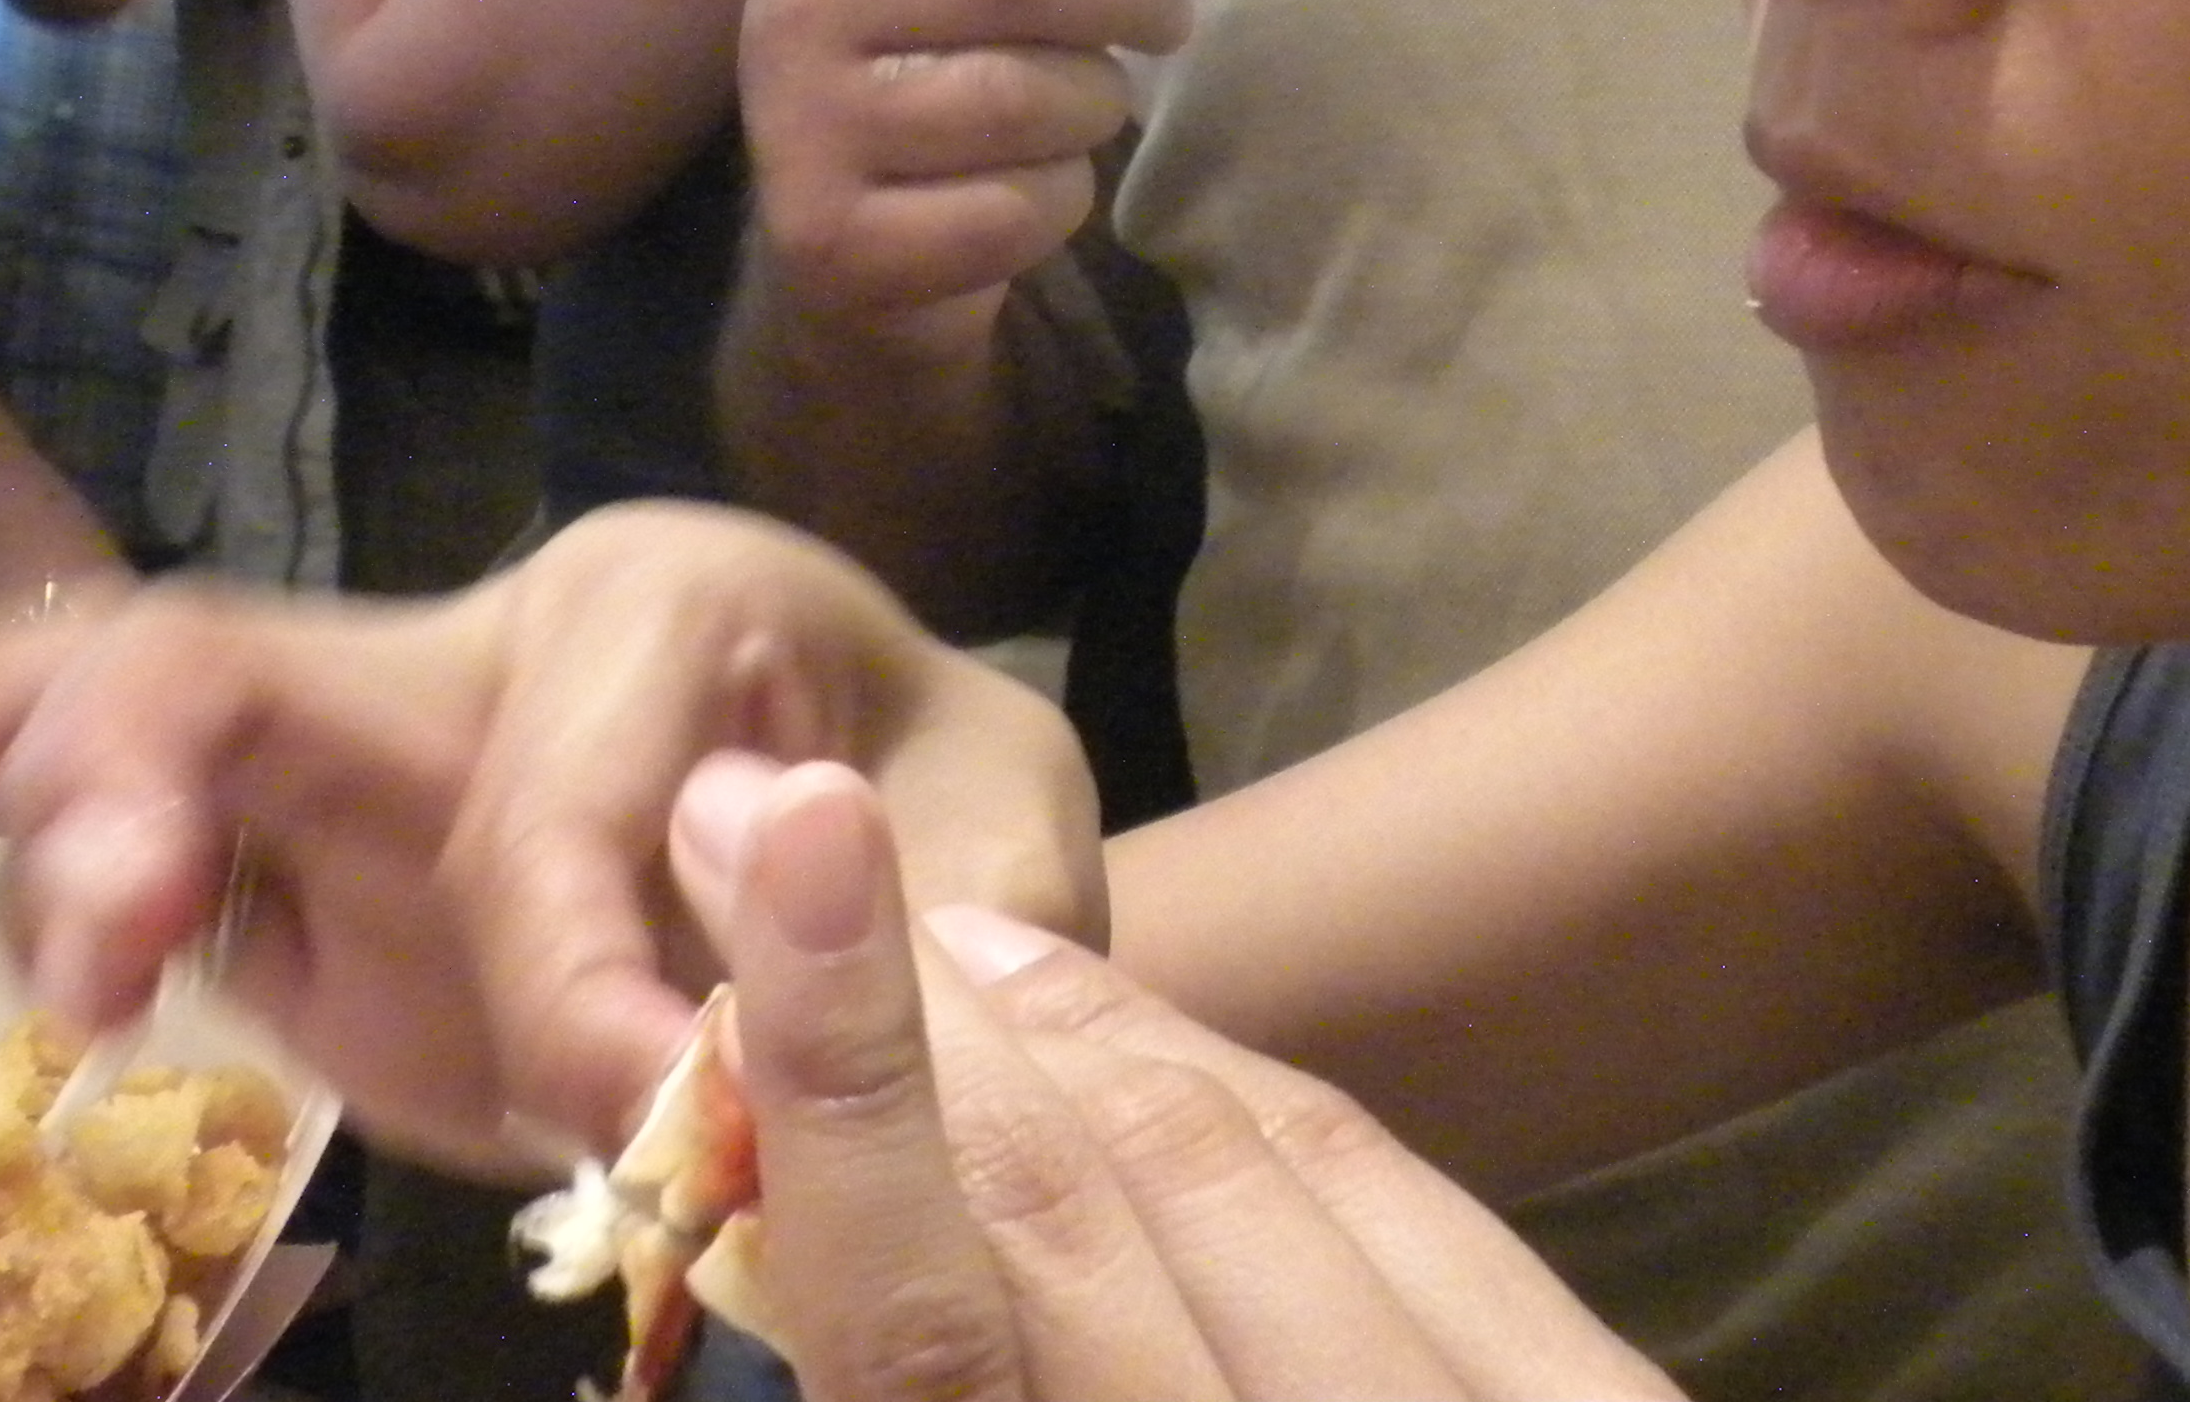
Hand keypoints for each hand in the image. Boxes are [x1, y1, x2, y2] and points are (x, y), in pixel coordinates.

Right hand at [0, 506, 1098, 1176]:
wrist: (923, 842)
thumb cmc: (963, 817)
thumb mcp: (1014, 843)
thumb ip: (933, 908)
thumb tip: (784, 900)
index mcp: (667, 604)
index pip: (553, 791)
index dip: (567, 964)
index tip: (632, 1111)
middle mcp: (484, 644)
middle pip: (252, 654)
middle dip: (134, 760)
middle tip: (95, 912)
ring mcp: (365, 755)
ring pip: (148, 735)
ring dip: (59, 837)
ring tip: (61, 977)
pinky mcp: (301, 872)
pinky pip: (148, 857)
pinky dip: (59, 904)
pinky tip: (28, 993)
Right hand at [673, 761, 1678, 1401]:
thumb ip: (919, 1375)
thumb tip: (768, 1281)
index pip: (940, 1346)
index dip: (858, 1088)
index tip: (791, 859)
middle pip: (1095, 1222)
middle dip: (941, 1011)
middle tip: (799, 841)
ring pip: (1263, 1178)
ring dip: (1089, 1038)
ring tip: (951, 929)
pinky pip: (1420, 1217)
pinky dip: (1262, 1106)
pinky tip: (1159, 1051)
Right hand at [740, 0, 1236, 349]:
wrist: (845, 252)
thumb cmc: (937, 65)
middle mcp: (792, 5)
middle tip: (1169, 18)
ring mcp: (802, 130)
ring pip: (1022, 98)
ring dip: (1094, 105)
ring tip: (1084, 108)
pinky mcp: (835, 244)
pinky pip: (1011, 211)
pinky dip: (1055, 203)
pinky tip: (1027, 194)